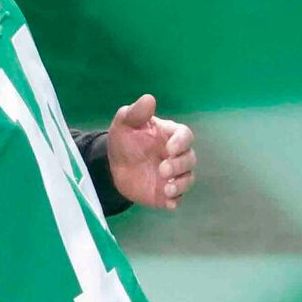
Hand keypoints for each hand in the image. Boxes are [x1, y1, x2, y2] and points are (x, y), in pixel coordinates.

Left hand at [104, 94, 195, 211]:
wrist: (112, 164)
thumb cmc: (124, 140)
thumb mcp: (125, 123)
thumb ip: (136, 112)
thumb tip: (148, 98)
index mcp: (171, 136)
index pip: (185, 136)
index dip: (181, 142)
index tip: (169, 148)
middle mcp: (177, 155)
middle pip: (189, 159)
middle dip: (179, 165)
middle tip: (162, 169)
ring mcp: (173, 175)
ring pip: (187, 179)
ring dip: (181, 184)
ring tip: (168, 188)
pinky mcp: (165, 193)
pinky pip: (177, 198)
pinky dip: (176, 201)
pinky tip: (169, 203)